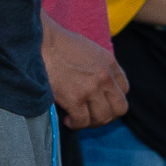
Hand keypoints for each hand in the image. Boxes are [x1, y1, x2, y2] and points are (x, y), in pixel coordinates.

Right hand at [42, 14, 128, 128]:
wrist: (41, 42)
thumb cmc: (58, 43)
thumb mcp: (89, 48)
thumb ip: (99, 64)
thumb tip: (96, 80)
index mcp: (109, 63)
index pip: (124, 89)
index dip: (112, 99)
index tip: (100, 101)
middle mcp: (105, 77)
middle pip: (119, 108)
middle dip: (107, 115)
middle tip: (92, 115)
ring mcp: (91, 89)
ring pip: (102, 118)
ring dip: (91, 122)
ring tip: (78, 119)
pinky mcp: (75, 99)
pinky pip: (82, 121)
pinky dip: (75, 124)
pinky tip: (68, 120)